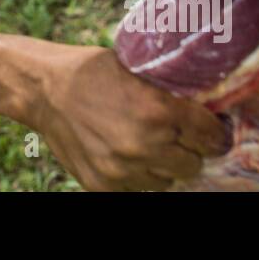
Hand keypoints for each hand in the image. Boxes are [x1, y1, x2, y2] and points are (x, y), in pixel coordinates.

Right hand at [31, 45, 229, 190]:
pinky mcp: (104, 186)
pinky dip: (137, 175)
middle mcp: (145, 145)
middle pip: (194, 164)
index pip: (211, 136)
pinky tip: (126, 155)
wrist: (44, 89)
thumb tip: (207, 106)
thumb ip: (170, 92)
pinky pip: (138, 189)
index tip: (213, 131)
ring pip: (168, 181)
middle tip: (177, 137)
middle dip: (189, 149)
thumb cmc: (92, 72)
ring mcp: (123, 170)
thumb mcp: (138, 70)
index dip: (215, 131)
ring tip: (148, 145)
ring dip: (163, 166)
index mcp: (158, 110)